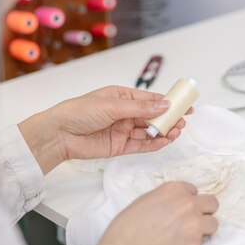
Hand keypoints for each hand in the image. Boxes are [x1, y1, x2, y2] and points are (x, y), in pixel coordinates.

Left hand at [18, 85, 191, 173]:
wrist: (59, 134)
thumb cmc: (81, 112)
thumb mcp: (113, 105)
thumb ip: (140, 108)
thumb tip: (164, 104)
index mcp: (123, 97)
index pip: (150, 99)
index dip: (169, 102)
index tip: (185, 105)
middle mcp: (125, 113)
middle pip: (153, 116)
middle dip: (169, 118)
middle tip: (183, 122)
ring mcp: (123, 130)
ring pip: (149, 131)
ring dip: (163, 132)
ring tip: (176, 132)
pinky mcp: (120, 147)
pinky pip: (141, 145)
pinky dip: (154, 144)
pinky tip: (164, 141)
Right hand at [95, 181, 218, 244]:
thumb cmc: (129, 225)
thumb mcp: (146, 199)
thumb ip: (166, 198)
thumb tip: (174, 203)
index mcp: (175, 189)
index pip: (194, 191)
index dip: (187, 200)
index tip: (180, 208)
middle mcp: (189, 204)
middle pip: (212, 203)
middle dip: (204, 210)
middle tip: (193, 219)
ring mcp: (195, 224)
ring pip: (213, 223)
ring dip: (204, 228)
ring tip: (189, 234)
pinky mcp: (195, 244)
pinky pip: (202, 242)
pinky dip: (193, 243)